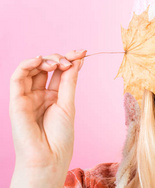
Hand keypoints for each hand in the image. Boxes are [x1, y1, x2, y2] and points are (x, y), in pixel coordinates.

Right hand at [9, 50, 85, 186]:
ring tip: (58, 63)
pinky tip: (39, 60)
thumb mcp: (69, 104)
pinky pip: (17, 77)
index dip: (70, 59)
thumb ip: (69, 81)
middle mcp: (40, 94)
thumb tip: (78, 60)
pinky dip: (27, 64)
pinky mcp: (16, 100)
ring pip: (32, 69)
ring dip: (46, 59)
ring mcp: (28, 96)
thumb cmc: (60, 137)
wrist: (48, 158)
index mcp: (55, 96)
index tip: (83, 52)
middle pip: (47, 67)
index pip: (60, 72)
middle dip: (60, 58)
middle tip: (71, 60)